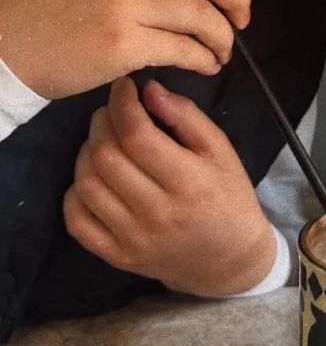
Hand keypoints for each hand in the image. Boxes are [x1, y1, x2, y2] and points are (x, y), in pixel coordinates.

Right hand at [0, 0, 250, 98]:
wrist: (2, 46)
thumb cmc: (47, 17)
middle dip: (237, 0)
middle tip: (243, 23)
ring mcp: (126, 5)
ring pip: (202, 16)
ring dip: (223, 38)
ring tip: (220, 55)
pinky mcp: (123, 44)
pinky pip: (184, 49)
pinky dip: (203, 59)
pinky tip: (203, 67)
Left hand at [64, 76, 275, 295]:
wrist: (229, 259)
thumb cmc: (228, 196)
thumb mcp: (220, 150)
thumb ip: (186, 116)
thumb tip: (148, 89)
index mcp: (188, 182)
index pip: (138, 136)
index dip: (123, 104)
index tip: (124, 87)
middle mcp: (156, 213)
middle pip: (107, 157)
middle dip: (101, 122)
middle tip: (111, 111)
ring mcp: (132, 238)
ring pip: (87, 185)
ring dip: (87, 152)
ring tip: (103, 141)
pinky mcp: (117, 256)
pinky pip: (77, 221)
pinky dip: (75, 191)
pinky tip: (94, 177)